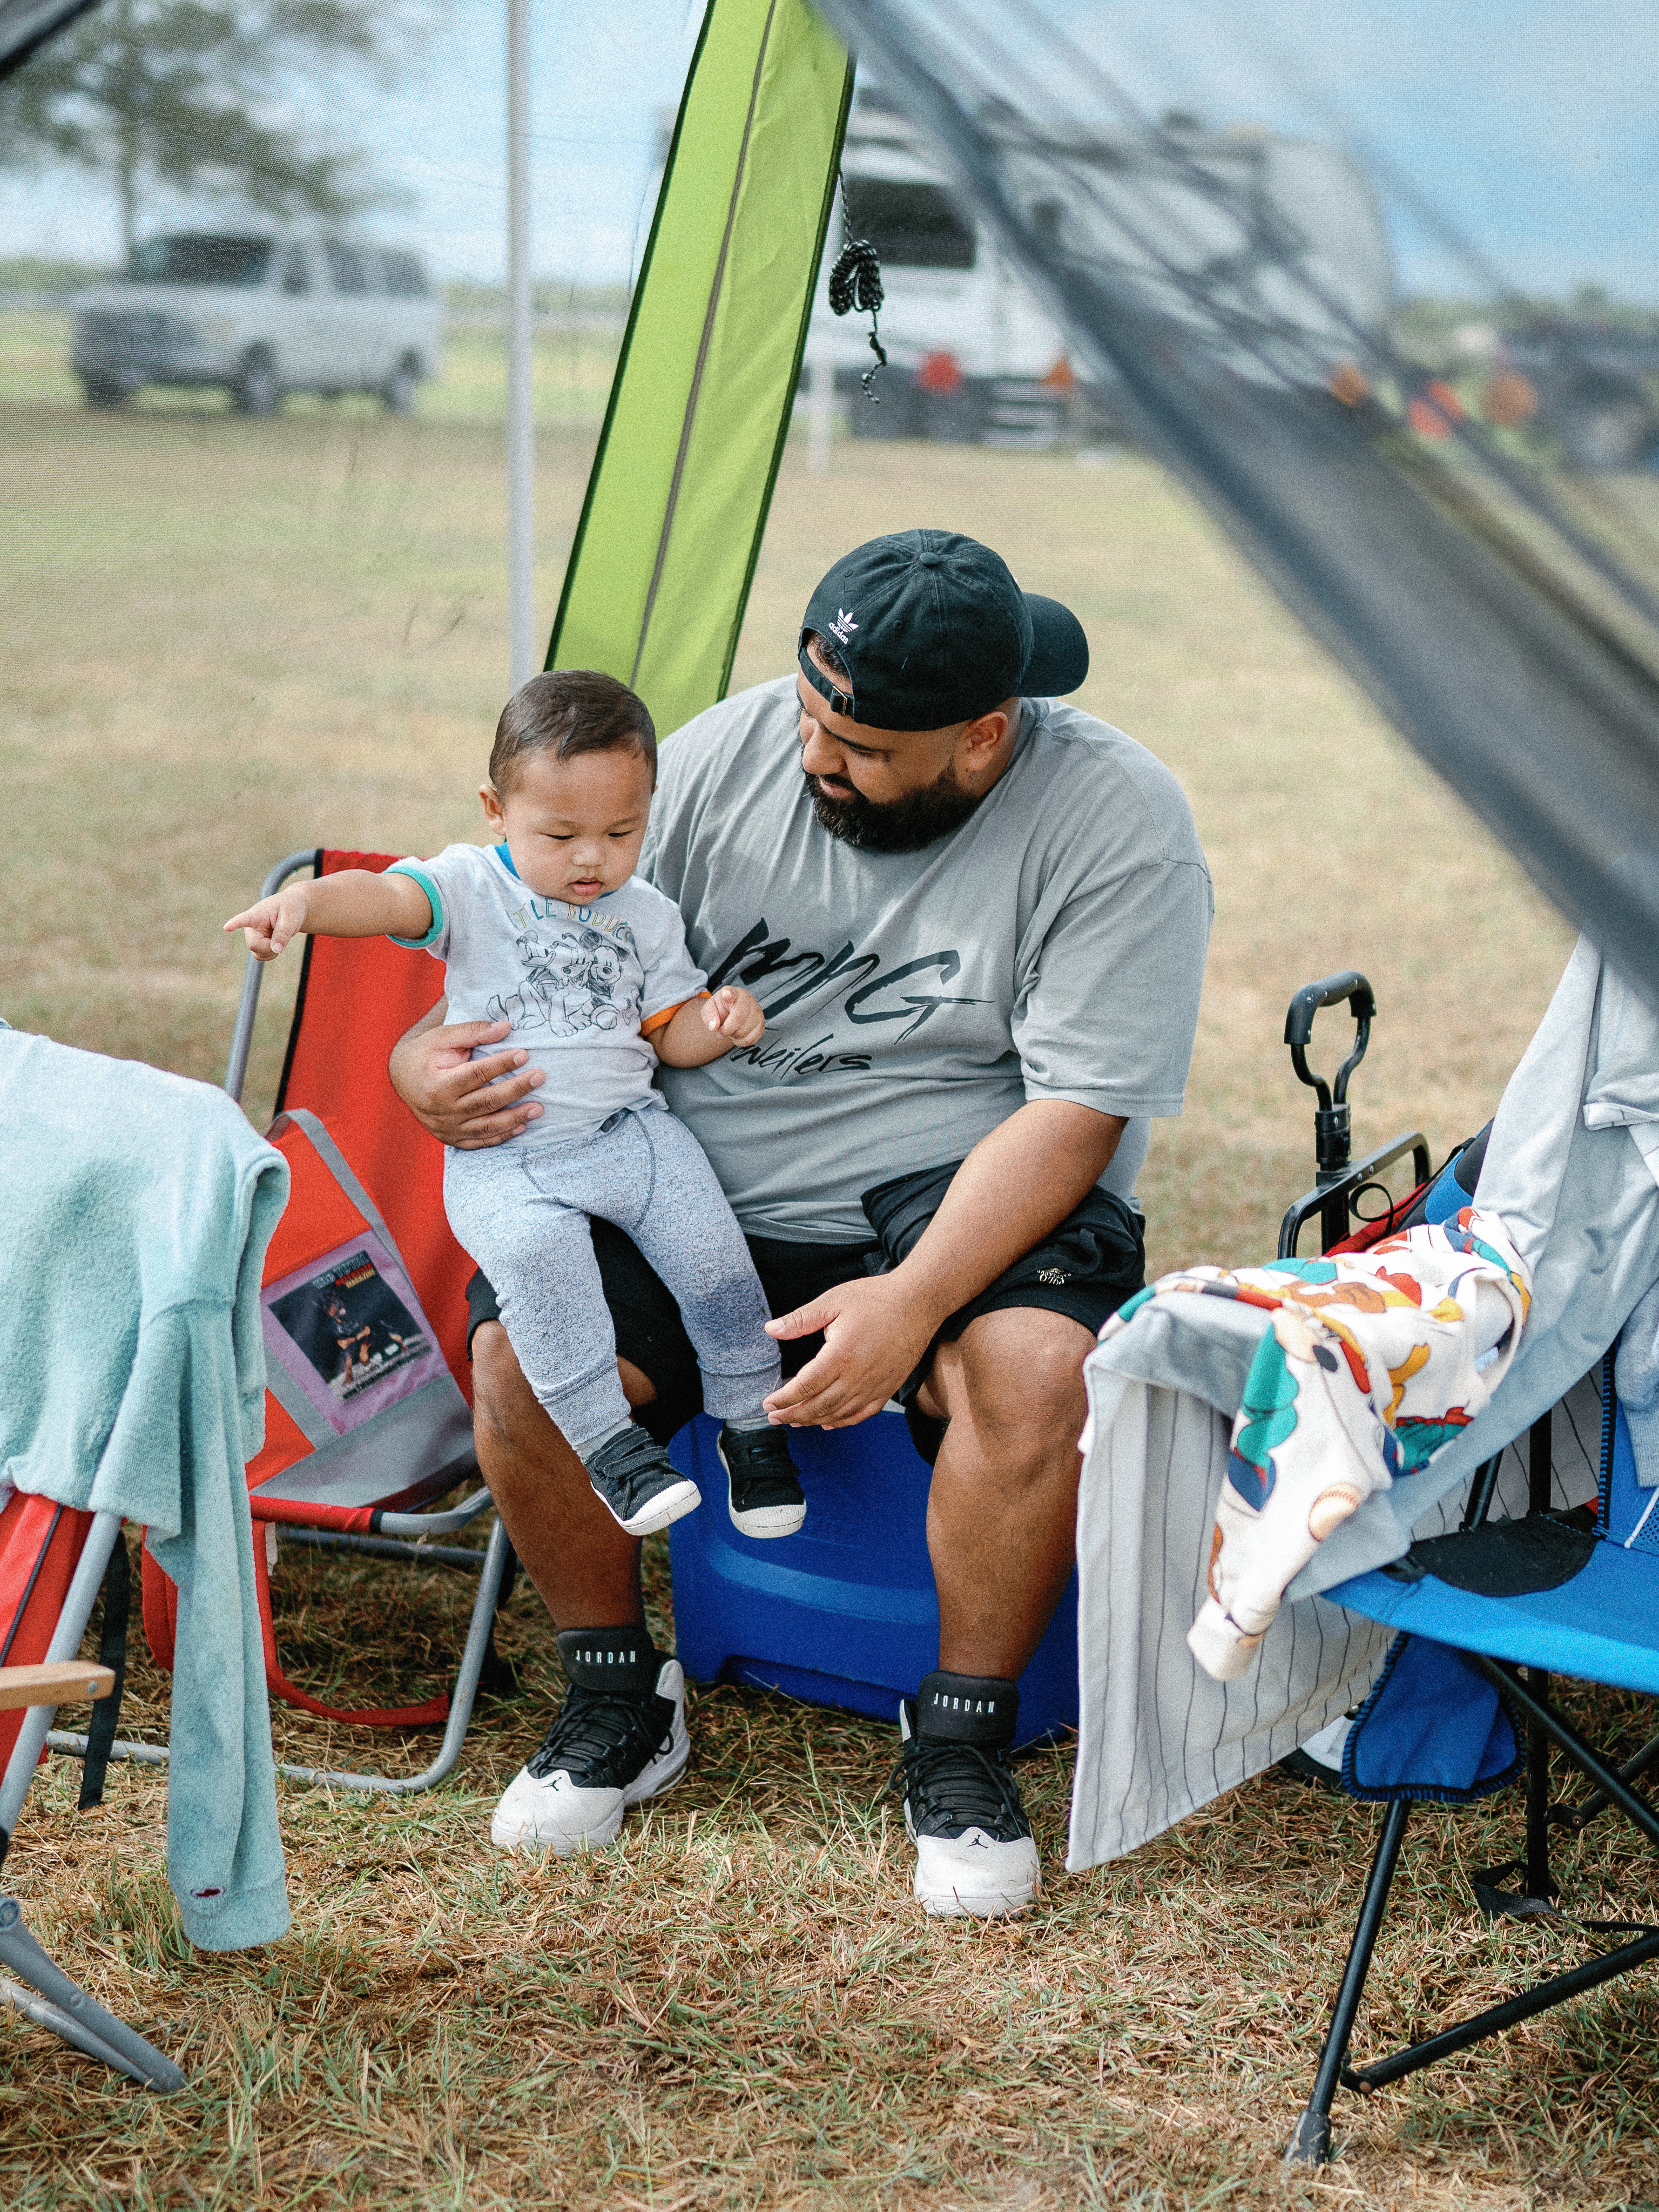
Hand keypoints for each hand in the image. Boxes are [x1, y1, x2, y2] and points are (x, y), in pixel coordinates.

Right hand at [224, 885, 309, 960]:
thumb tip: (276, 950)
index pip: (245, 919)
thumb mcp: (291, 918)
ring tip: (279, 938)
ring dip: (271, 951)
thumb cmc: (291, 908)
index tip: (226, 927)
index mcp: (258, 914)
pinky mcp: (257, 944)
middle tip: (282, 937)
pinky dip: (271, 954)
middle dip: (268, 947)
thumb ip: (283, 933)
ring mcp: (253, 936)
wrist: (294, 908)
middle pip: (253, 944)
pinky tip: (276, 944)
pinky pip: (260, 957)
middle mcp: (251, 926)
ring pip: (257, 953)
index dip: (235, 924)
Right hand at [388, 1016, 544, 1148]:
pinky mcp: (451, 1138)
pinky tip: (522, 1127)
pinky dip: (501, 1136)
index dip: (501, 1064)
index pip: (475, 1075)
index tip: (524, 1054)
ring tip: (539, 1108)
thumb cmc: (425, 1052)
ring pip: (486, 1126)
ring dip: (515, 1118)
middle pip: (485, 1101)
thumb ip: (473, 1032)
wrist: (402, 1077)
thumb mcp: (444, 1037)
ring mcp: (446, 1128)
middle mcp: (441, 1111)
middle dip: (515, 1089)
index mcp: (437, 1084)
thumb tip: (506, 1027)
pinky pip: (480, 1141)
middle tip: (540, 1077)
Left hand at [703, 985, 763, 1047]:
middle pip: (738, 1018)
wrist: (732, 1014)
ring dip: (733, 1035)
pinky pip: (750, 1039)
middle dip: (726, 1029)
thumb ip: (708, 1016)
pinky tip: (738, 1034)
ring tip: (731, 1029)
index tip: (726, 994)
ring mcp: (757, 1012)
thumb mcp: (709, 1010)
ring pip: (744, 1031)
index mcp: (732, 992)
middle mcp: (747, 999)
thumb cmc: (721, 1010)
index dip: (729, 993)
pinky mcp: (761, 1024)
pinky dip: (741, 1041)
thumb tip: (713, 1026)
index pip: (731, 992)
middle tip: (720, 1031)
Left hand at [763, 1274, 938, 1428]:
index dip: (783, 1399)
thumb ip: (800, 1320)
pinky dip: (843, 1421)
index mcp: (840, 1356)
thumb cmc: (875, 1298)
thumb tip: (770, 1329)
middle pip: (818, 1406)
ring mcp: (875, 1385)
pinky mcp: (889, 1387)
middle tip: (774, 1418)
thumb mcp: (832, 1301)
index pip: (804, 1386)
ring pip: (838, 1414)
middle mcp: (857, 1377)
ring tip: (794, 1421)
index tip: (768, 1404)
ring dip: (813, 1420)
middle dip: (792, 1414)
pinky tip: (829, 1422)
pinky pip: (863, 1413)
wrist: (918, 1302)